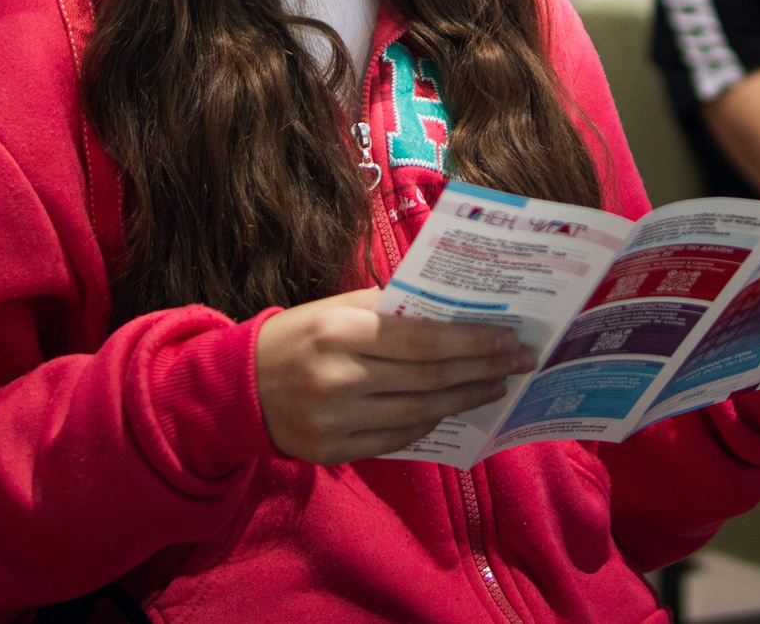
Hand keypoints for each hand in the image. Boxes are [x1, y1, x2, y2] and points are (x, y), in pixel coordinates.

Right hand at [254, 288, 535, 464]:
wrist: (241, 387)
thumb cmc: (300, 335)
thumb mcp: (337, 308)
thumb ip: (390, 310)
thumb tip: (454, 311)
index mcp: (341, 332)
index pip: (422, 340)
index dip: (471, 342)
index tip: (508, 339)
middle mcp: (339, 379)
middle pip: (429, 379)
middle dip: (481, 369)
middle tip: (518, 362)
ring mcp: (336, 422)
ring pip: (419, 414)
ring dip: (463, 399)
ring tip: (493, 386)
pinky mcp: (334, 451)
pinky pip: (396, 440)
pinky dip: (429, 423)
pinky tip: (452, 408)